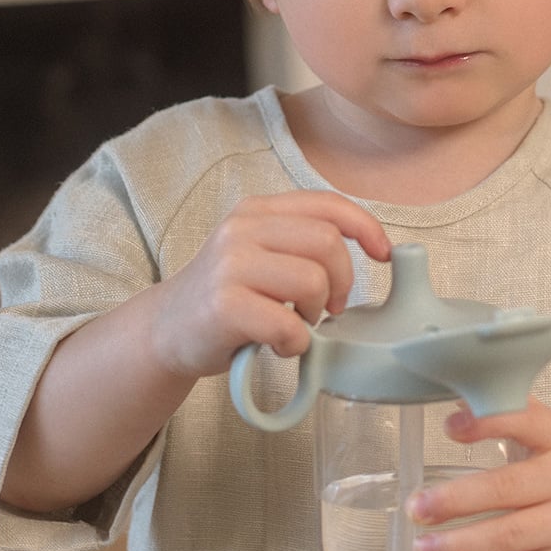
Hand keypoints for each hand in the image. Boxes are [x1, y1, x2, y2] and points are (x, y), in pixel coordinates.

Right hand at [150, 190, 390, 377]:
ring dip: (316, 314)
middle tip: (327, 309)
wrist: (166, 331)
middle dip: (342, 282)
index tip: (384, 255)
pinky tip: (278, 345)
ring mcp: (231, 266)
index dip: (366, 228)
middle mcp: (242, 230)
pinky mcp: (224, 306)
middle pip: (328, 243)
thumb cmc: (227, 298)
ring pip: (313, 281)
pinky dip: (295, 345)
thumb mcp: (260, 254)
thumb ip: (301, 244)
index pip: (328, 205)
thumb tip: (373, 250)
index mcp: (257, 211)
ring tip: (295, 325)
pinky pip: (289, 325)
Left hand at [409, 397, 550, 550]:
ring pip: (511, 536)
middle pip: (509, 489)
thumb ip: (506, 415)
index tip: (449, 428)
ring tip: (422, 546)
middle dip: (456, 500)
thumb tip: (454, 394)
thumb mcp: (547, 436)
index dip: (488, 423)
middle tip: (416, 507)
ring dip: (460, 544)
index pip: (527, 422)